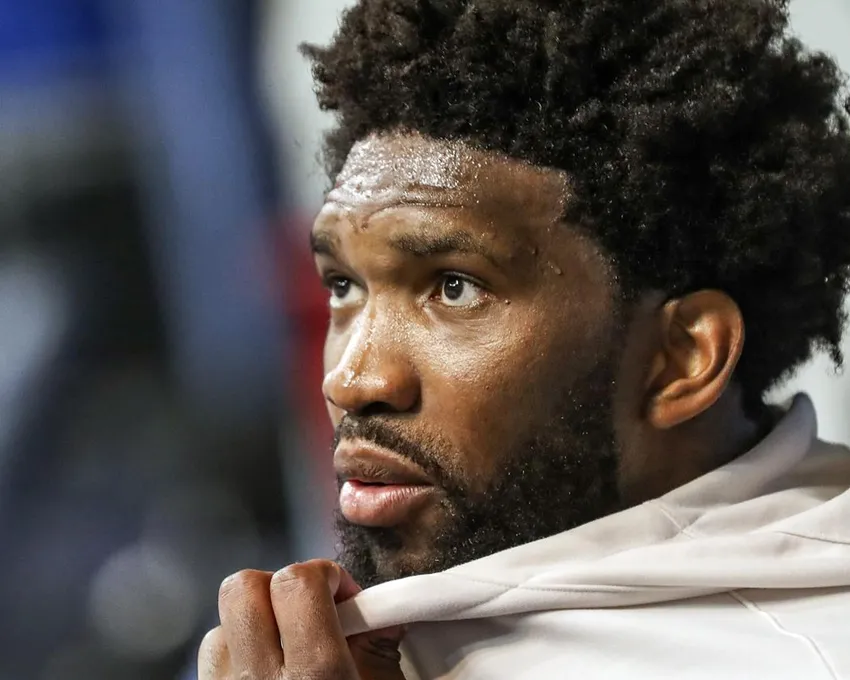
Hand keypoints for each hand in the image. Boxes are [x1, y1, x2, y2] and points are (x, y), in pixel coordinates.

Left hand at [198, 559, 405, 679]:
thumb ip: (380, 651)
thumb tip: (384, 612)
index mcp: (316, 677)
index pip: (297, 583)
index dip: (322, 573)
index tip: (340, 591)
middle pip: (243, 588)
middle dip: (278, 585)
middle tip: (308, 610)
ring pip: (220, 626)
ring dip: (254, 626)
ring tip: (286, 651)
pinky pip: (210, 664)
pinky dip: (236, 658)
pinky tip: (265, 675)